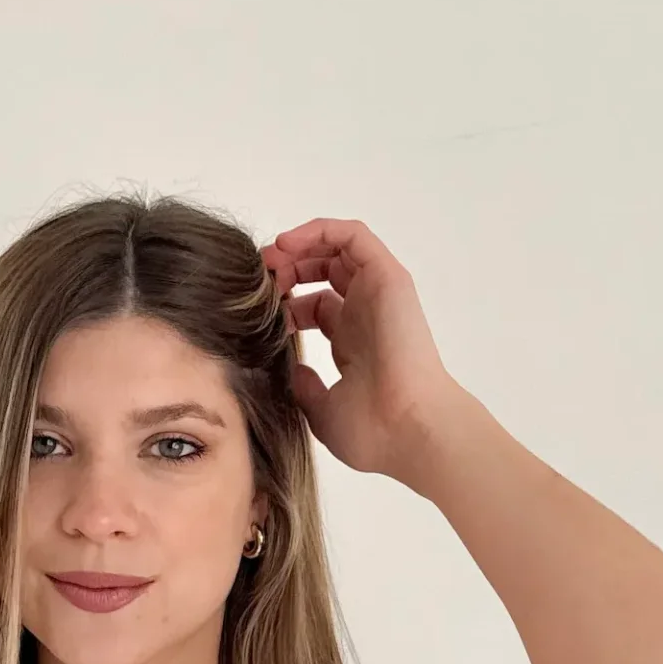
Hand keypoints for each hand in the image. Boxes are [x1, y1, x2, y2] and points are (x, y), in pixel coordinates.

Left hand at [261, 218, 462, 483]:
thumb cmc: (374, 432)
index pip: (314, 307)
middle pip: (323, 273)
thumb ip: (306, 388)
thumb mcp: (323, 411)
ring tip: (270, 257)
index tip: (253, 311)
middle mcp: (366, 315)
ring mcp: (378, 294)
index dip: (282, 303)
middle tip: (257, 278)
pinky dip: (319, 231)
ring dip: (299, 247)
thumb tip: (292, 370)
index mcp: (353, 344)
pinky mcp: (388, 278)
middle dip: (287, 270)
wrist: (409, 430)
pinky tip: (287, 244)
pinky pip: (353, 236)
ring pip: (336, 249)